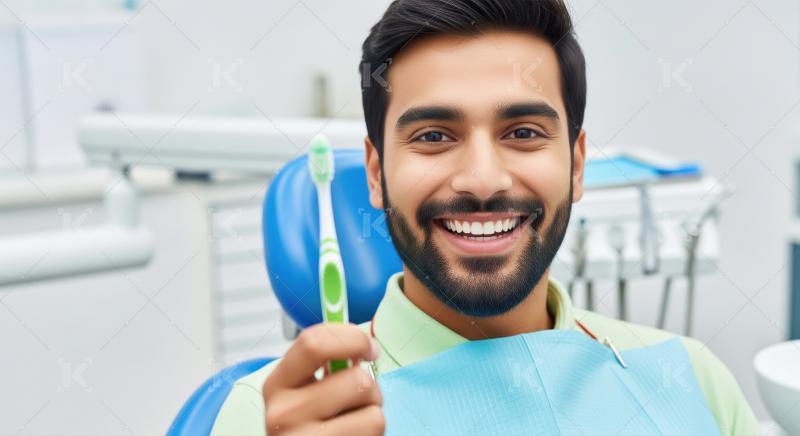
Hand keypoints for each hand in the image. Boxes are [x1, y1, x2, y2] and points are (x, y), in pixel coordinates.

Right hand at [262, 323, 383, 434]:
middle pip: (357, 381)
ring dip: (374, 416)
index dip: (352, 338)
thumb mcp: (305, 392)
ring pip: (374, 413)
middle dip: (371, 388)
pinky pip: (374, 434)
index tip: (368, 348)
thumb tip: (364, 342)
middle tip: (359, 400)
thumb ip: (326, 365)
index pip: (314, 343)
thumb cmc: (311, 424)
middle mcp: (283, 415)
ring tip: (355, 424)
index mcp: (277, 385)